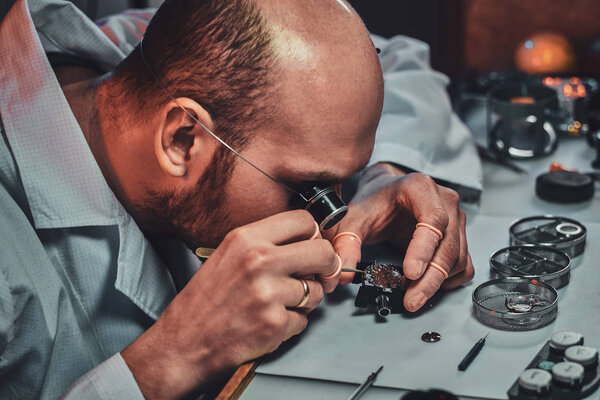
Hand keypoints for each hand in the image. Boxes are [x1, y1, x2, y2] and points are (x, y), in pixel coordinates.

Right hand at [121, 210, 339, 398]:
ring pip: (316, 290)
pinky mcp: (274, 324)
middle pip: (322, 251)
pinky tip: (268, 323)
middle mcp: (258, 261)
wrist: (183, 343)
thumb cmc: (204, 301)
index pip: (303, 220)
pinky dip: (291, 324)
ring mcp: (268, 293)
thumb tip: (310, 241)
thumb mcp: (228, 255)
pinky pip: (304, 320)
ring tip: (278, 304)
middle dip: (326, 266)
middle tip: (319, 275)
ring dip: (305, 300)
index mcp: (246, 239)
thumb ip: (266, 244)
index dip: (314, 234)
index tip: (313, 246)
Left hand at [328, 163, 473, 311]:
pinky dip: (447, 281)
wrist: (387, 194)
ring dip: (436, 282)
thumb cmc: (375, 203)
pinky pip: (463, 265)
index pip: (433, 219)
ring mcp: (457, 219)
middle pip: (448, 244)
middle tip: (411, 300)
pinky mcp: (460, 237)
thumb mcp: (354, 218)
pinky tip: (426, 286)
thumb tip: (342, 274)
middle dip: (430, 277)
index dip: (424, 248)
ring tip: (410, 294)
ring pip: (458, 258)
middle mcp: (445, 201)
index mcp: (421, 188)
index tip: (410, 273)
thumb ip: (346, 242)